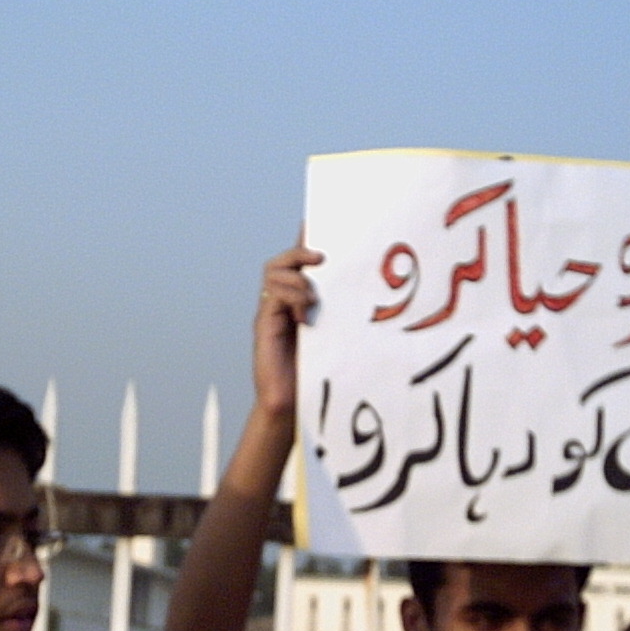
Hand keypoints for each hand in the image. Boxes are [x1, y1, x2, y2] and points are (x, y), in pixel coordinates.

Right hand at [253, 241, 322, 420]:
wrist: (290, 404)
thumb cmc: (315, 374)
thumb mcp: (333, 336)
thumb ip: (337, 313)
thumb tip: (365, 291)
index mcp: (295, 303)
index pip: (297, 264)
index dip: (304, 242)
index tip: (316, 225)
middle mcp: (279, 303)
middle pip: (280, 262)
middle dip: (299, 252)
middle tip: (321, 257)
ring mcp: (269, 313)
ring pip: (274, 273)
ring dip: (296, 278)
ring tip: (313, 298)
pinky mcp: (264, 324)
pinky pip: (273, 295)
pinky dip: (291, 297)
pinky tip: (304, 314)